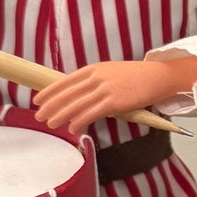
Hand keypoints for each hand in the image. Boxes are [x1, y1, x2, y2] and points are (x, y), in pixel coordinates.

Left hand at [34, 55, 196, 135]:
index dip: (50, 91)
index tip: (38, 99)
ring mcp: (105, 89)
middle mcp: (97, 77)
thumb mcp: (112, 73)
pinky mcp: (114, 102)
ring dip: (61, 115)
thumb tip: (81, 95)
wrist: (159, 76)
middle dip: (50, 105)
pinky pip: (92, 113)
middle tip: (38, 115)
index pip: (65, 80)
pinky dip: (79, 121)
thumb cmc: (137, 78)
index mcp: (94, 69)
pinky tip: (72, 128)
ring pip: (76, 104)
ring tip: (50, 124)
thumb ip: (95, 82)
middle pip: (67, 93)